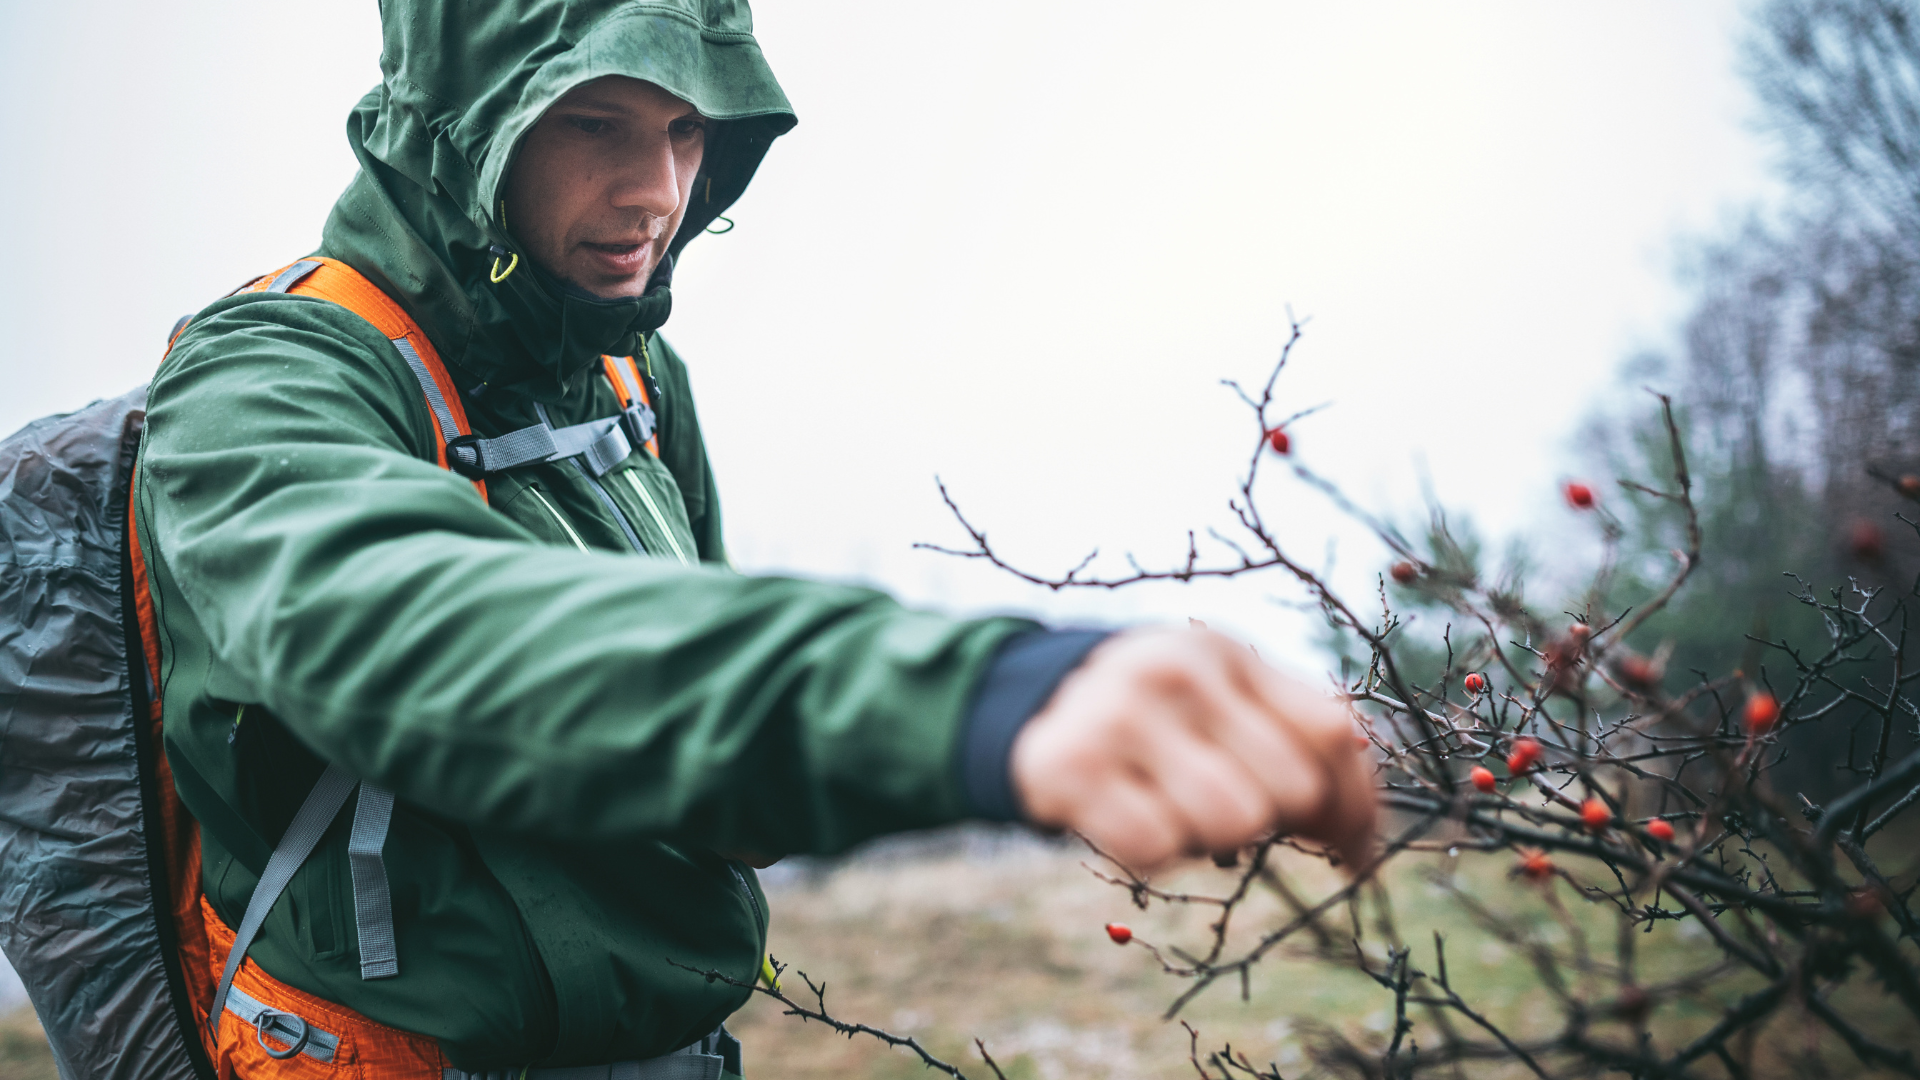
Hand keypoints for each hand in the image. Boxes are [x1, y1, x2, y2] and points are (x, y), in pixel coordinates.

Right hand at [1009, 626, 1374, 871]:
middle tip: (1232, 811)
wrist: (1037, 705)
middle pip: (1290, 790)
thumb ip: (1303, 739)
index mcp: (1229, 653)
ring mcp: (1122, 715)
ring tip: (1177, 807)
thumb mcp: (1228, 699)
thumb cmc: (1163, 715)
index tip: (1347, 849)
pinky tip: (1132, 816)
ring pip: (1231, 823)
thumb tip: (1362, 840)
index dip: (1354, 807)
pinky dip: (1151, 851)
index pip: (1334, 735)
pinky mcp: (1072, 767)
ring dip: (1210, 838)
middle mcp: (1179, 672)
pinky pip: (1157, 849)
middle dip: (1273, 820)